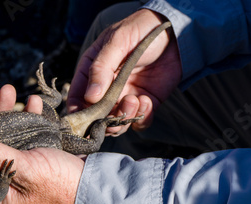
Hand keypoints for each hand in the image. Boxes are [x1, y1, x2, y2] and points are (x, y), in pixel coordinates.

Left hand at [0, 85, 83, 203]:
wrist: (95, 189)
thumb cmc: (58, 186)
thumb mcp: (20, 167)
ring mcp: (15, 171)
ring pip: (1, 137)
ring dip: (5, 112)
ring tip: (9, 89)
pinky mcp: (31, 159)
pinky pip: (22, 136)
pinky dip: (25, 119)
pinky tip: (31, 102)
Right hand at [68, 9, 180, 133]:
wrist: (173, 31)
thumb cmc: (139, 30)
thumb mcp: (116, 41)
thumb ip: (101, 68)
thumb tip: (90, 97)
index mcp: (90, 74)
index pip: (76, 99)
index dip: (78, 113)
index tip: (86, 118)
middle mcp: (105, 91)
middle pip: (95, 118)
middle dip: (104, 121)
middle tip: (115, 112)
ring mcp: (124, 99)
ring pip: (116, 125)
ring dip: (123, 119)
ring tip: (134, 99)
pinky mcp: (145, 104)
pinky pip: (139, 123)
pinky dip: (141, 118)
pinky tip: (146, 100)